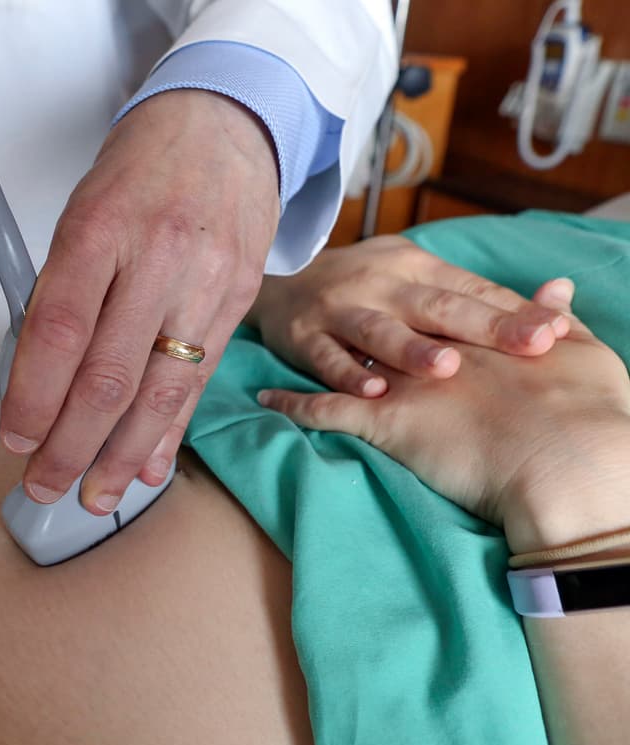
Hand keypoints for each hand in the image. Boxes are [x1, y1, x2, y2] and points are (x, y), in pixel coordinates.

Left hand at [0, 90, 279, 513]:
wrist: (226, 123)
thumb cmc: (138, 170)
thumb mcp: (82, 212)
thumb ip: (62, 290)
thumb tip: (38, 381)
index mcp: (100, 228)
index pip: (58, 330)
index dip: (33, 396)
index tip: (15, 439)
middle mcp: (158, 257)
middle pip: (109, 376)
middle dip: (72, 445)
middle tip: (45, 486)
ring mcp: (207, 281)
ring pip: (160, 391)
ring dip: (122, 456)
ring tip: (95, 497)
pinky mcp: (240, 299)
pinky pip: (199, 380)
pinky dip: (170, 431)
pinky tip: (149, 467)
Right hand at [245, 236, 570, 397]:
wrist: (278, 281)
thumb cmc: (362, 285)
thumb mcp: (411, 275)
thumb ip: (470, 294)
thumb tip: (554, 305)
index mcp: (412, 266)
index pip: (469, 289)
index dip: (511, 310)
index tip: (553, 331)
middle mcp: (379, 284)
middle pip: (435, 306)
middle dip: (483, 326)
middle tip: (527, 345)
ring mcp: (339, 310)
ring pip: (379, 330)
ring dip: (412, 350)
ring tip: (447, 368)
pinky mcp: (304, 337)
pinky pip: (328, 359)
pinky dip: (349, 375)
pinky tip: (374, 391)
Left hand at [258, 277, 629, 553]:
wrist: (567, 458)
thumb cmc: (586, 412)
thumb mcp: (582, 357)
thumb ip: (561, 320)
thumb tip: (558, 292)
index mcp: (476, 331)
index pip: (438, 305)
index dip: (416, 299)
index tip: (395, 289)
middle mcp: (432, 346)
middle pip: (385, 322)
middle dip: (358, 312)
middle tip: (333, 303)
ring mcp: (403, 382)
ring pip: (345, 359)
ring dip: (315, 351)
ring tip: (285, 339)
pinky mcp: (383, 421)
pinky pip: (323, 411)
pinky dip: (293, 405)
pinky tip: (265, 399)